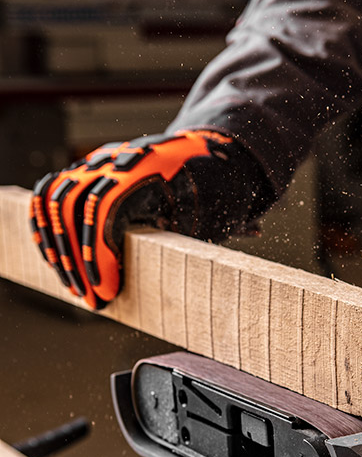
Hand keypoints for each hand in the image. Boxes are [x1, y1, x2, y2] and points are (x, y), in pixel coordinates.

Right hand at [29, 129, 270, 308]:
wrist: (212, 158)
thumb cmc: (216, 195)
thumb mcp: (207, 222)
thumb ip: (180, 248)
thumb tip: (162, 297)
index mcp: (151, 167)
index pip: (104, 210)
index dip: (99, 256)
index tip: (106, 292)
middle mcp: (119, 159)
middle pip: (72, 204)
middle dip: (75, 258)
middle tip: (90, 299)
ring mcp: (102, 161)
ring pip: (57, 199)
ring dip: (59, 248)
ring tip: (75, 287)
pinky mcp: (91, 169)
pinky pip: (55, 193)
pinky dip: (49, 227)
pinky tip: (57, 261)